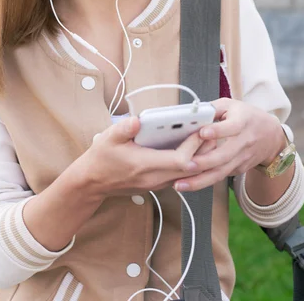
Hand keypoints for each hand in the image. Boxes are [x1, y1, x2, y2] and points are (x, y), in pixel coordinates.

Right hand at [79, 116, 211, 197]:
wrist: (92, 182)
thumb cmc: (101, 158)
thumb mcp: (108, 138)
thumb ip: (124, 128)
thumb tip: (138, 120)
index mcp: (145, 165)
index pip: (180, 160)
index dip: (193, 146)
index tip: (199, 130)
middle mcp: (155, 178)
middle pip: (190, 169)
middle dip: (203, 151)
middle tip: (210, 132)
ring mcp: (157, 183)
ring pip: (186, 174)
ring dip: (197, 157)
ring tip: (203, 137)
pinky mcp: (157, 184)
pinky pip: (179, 175)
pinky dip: (187, 162)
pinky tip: (187, 147)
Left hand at [173, 97, 284, 191]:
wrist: (271, 136)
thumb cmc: (246, 116)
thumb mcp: (231, 105)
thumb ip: (212, 108)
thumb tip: (191, 113)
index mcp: (242, 121)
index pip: (232, 127)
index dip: (218, 131)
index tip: (202, 133)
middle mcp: (243, 142)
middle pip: (224, 155)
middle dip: (204, 162)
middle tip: (185, 165)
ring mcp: (241, 159)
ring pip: (221, 172)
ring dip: (200, 180)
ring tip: (180, 184)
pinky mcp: (238, 169)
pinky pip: (220, 176)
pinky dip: (203, 181)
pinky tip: (187, 184)